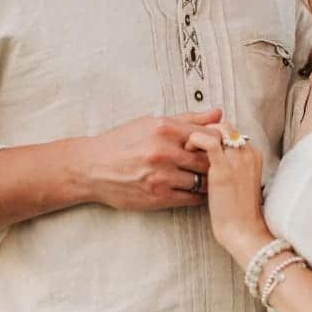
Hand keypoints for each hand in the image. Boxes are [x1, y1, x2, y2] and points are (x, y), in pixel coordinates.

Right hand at [79, 109, 222, 211]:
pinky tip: (193, 190)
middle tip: (215, 165)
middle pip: (208, 160)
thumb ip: (188, 119)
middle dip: (214, 163)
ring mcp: (160, 176)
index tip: (216, 147)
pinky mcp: (158, 197)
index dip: (217, 143)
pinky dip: (197, 195)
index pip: (209, 135)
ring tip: (204, 178)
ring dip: (206, 181)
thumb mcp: (151, 123)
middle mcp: (163, 151)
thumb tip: (219, 113)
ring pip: (202, 181)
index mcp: (164, 128)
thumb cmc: (122, 142)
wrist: (92, 168)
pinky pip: (191, 198)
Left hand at [185, 122, 273, 266]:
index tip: (197, 142)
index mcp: (253, 154)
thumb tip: (211, 155)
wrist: (242, 230)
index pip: (230, 130)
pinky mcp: (224, 168)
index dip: (211, 132)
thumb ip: (229, 164)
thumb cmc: (236, 210)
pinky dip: (195, 141)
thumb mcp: (237, 181)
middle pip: (224, 126)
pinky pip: (209, 142)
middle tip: (190, 142)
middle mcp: (248, 152)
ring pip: (217, 129)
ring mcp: (238, 159)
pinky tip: (188, 152)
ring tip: (187, 147)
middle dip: (204, 129)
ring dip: (198, 133)